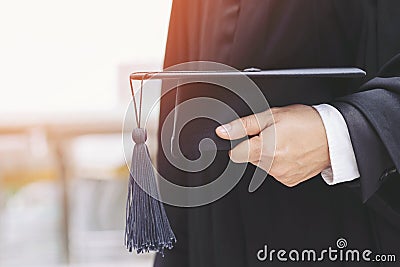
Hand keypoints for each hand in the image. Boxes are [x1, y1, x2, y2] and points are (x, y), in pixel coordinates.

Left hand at [215, 104, 329, 186]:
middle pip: (249, 158)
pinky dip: (279, 163)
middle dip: (256, 146)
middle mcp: (272, 165)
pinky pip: (275, 172)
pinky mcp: (289, 181)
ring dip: (268, 154)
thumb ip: (243, 125)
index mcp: (265, 148)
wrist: (334, 136)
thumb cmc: (306, 122)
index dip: (239, 143)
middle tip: (273, 135)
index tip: (246, 137)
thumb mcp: (272, 115)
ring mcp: (281, 175)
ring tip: (284, 142)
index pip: (235, 154)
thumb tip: (222, 132)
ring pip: (262, 165)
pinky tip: (290, 152)